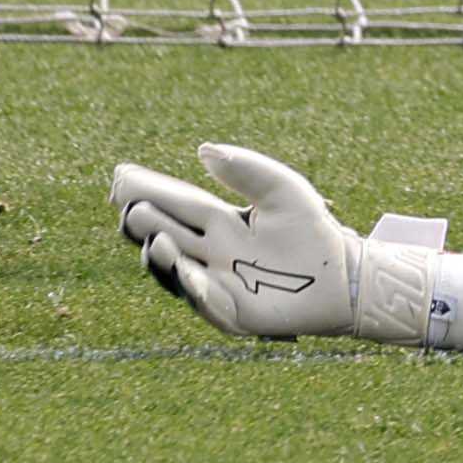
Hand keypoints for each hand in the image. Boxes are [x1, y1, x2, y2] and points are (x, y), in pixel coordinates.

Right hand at [112, 142, 448, 344]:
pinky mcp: (232, 312)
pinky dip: (195, 287)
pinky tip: (187, 272)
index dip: (148, 191)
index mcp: (218, 222)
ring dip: (161, 259)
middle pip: (164, 237)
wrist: (342, 274)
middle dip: (144, 225)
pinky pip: (208, 301)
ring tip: (153, 241)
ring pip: (176, 271)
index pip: (175, 204)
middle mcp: (209, 253)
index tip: (120, 176)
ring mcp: (217, 283)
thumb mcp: (280, 190)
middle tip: (130, 209)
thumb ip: (245, 170)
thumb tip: (203, 150)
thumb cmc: (310, 230)